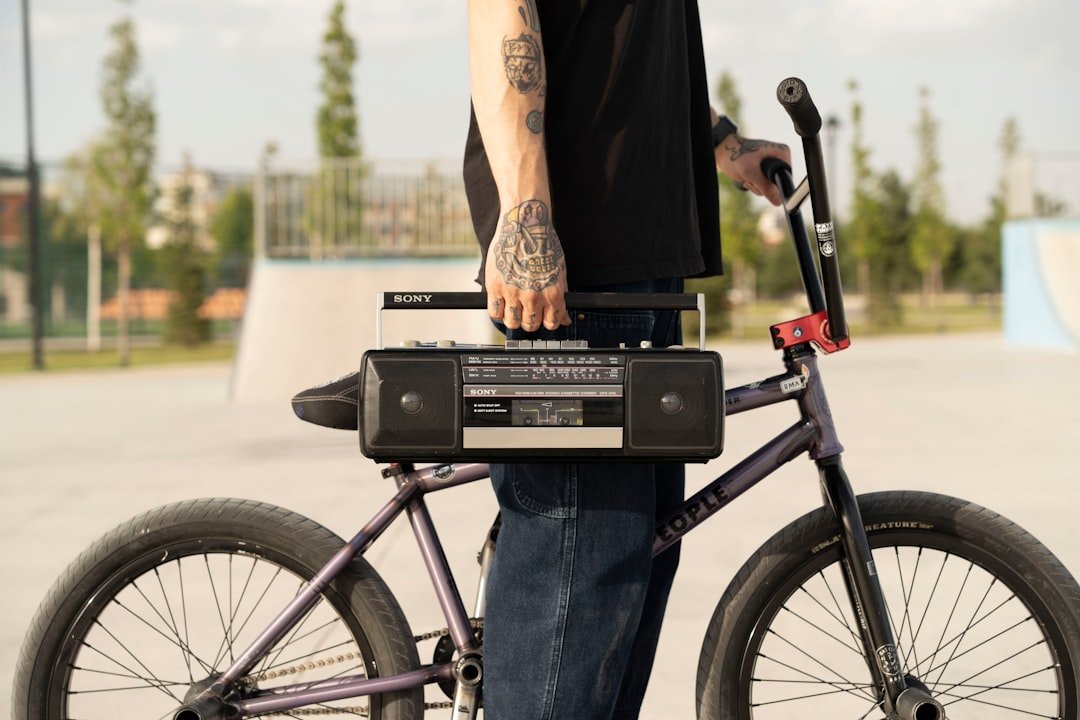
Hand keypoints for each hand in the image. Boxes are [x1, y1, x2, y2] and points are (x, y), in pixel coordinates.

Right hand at [485, 199, 571, 331]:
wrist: (525, 223)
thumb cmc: (543, 242)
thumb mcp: (559, 270)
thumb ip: (561, 296)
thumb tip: (564, 318)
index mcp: (553, 293)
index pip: (552, 323)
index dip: (547, 322)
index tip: (543, 317)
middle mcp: (534, 296)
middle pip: (531, 326)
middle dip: (530, 321)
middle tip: (527, 312)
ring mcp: (513, 292)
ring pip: (512, 323)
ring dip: (513, 319)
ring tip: (514, 308)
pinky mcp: (495, 286)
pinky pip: (495, 313)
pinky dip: (498, 312)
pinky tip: (502, 303)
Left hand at [715, 135, 791, 205]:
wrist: (722, 152)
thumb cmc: (735, 156)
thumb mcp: (750, 173)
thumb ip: (765, 187)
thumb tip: (778, 201)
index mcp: (782, 153)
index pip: (786, 178)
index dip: (774, 185)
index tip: (759, 180)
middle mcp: (780, 158)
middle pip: (777, 184)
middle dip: (761, 185)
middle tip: (749, 176)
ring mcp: (772, 165)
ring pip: (768, 188)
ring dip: (755, 185)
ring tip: (746, 175)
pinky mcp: (764, 171)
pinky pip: (762, 186)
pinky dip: (752, 184)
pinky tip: (745, 177)